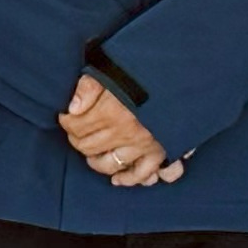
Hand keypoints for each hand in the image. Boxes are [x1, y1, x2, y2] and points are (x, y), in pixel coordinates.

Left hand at [57, 73, 177, 189]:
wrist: (182, 76)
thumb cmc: (145, 71)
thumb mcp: (113, 69)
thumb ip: (89, 86)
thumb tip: (72, 108)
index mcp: (111, 110)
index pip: (76, 125)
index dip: (66, 121)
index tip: (65, 116)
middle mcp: (124, 131)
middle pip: (88, 146)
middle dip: (76, 139)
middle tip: (75, 132)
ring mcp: (142, 144)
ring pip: (108, 163)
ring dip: (95, 161)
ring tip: (91, 154)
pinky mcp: (159, 152)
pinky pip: (140, 174)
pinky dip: (128, 179)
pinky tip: (117, 179)